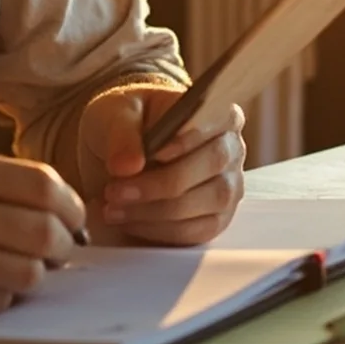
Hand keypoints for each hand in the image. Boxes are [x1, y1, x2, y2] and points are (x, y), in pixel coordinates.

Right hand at [0, 151, 84, 320]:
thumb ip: (0, 185)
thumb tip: (65, 214)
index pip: (45, 186)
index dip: (72, 207)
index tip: (74, 219)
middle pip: (47, 233)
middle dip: (63, 246)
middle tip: (58, 250)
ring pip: (29, 273)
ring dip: (32, 274)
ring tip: (14, 266)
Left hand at [76, 85, 245, 245]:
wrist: (122, 153)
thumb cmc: (126, 123)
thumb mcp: (115, 113)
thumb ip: (122, 133)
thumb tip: (128, 166)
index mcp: (215, 111)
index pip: (218, 120)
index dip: (190, 138)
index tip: (155, 153)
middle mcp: (230, 148)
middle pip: (212, 165)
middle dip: (161, 183)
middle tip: (116, 190)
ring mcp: (227, 186)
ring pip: (206, 203)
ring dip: (155, 211)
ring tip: (114, 208)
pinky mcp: (215, 219)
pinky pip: (197, 232)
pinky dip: (159, 231)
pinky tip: (129, 222)